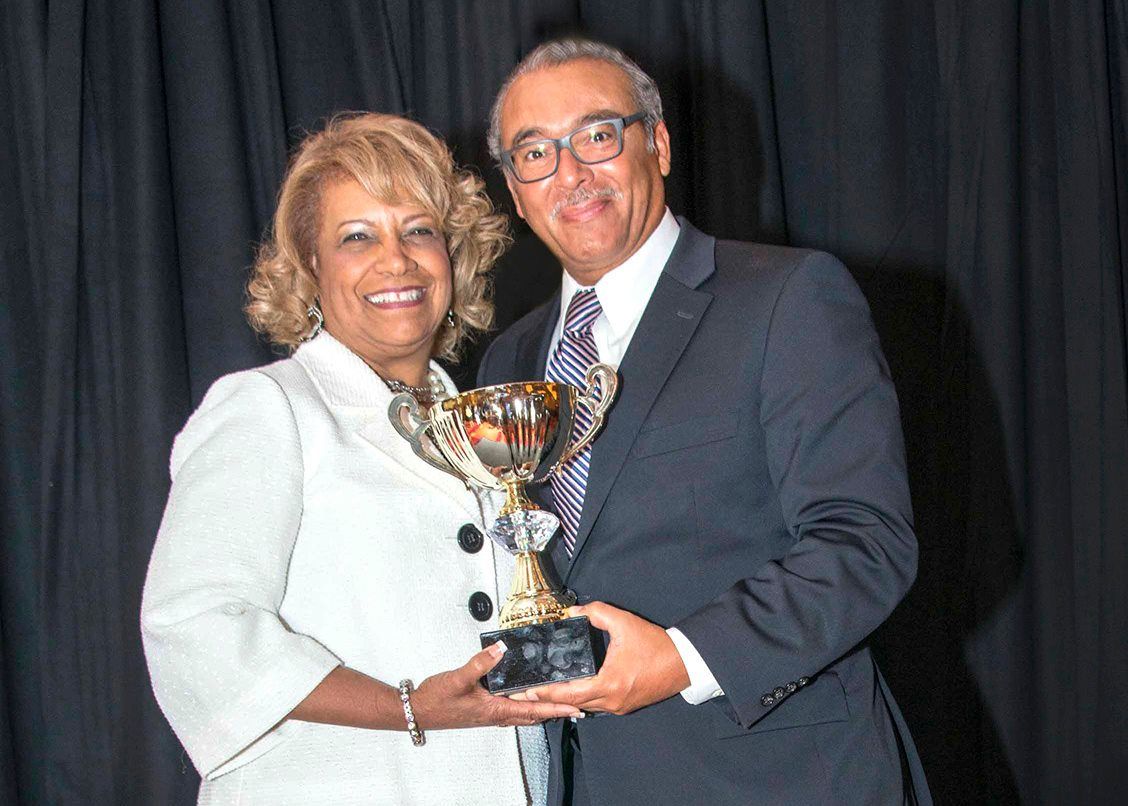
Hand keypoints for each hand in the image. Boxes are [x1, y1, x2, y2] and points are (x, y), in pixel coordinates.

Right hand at [411, 641, 582, 727]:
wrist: (418, 711)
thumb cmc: (437, 701)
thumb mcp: (459, 678)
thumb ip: (480, 664)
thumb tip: (500, 649)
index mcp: (495, 709)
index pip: (534, 709)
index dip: (557, 709)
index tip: (575, 709)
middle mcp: (496, 714)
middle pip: (534, 714)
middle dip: (555, 710)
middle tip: (574, 704)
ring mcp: (490, 713)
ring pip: (523, 712)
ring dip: (541, 707)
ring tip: (556, 698)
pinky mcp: (483, 710)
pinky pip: (511, 708)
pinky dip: (524, 703)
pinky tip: (523, 693)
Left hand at [509, 602, 690, 714]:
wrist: (684, 663)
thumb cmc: (656, 646)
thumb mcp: (624, 623)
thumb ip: (597, 613)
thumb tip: (575, 611)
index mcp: (608, 683)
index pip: (567, 693)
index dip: (544, 693)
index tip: (526, 690)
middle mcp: (611, 700)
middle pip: (571, 704)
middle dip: (547, 699)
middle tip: (525, 693)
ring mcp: (618, 706)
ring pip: (584, 706)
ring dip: (564, 700)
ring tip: (544, 692)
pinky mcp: (625, 705)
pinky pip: (596, 705)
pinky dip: (581, 699)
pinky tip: (572, 690)